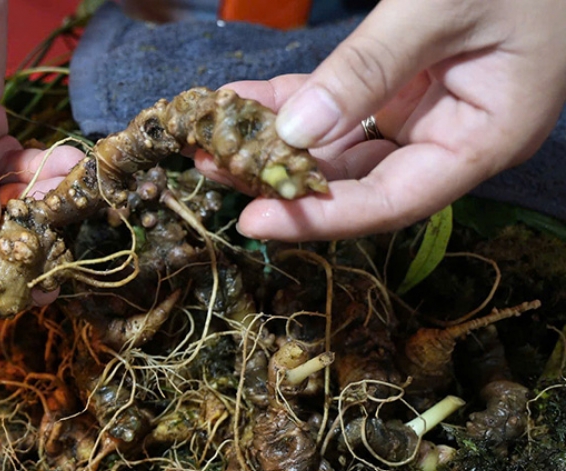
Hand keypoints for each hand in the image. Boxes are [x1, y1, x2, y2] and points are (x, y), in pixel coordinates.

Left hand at [194, 0, 565, 240]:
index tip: (255, 220)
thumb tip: (296, 131)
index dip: (321, 218)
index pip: (393, 201)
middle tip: (213, 170)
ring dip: (278, 143)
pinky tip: (243, 102)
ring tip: (213, 139)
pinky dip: (294, 102)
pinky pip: (341, 102)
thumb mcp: (442, 5)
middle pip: (358, 181)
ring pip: (341, 145)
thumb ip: (371, 67)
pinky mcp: (405, 81)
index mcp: (485, 137)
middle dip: (283, 180)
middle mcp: (453, 135)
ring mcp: (427, 108)